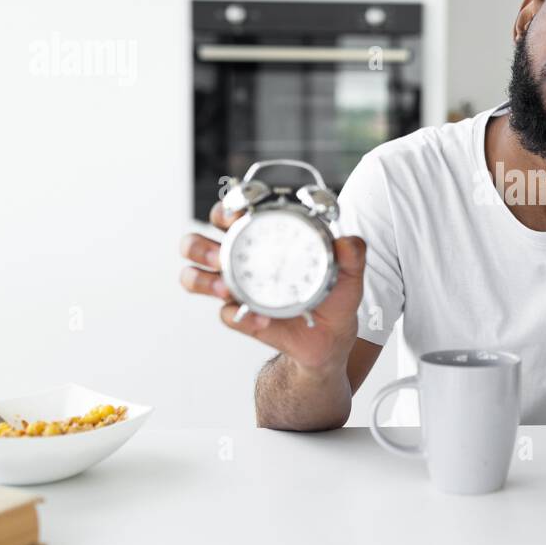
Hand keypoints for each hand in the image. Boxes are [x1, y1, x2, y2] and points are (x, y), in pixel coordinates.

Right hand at [179, 200, 367, 373]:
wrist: (332, 336)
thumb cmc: (334, 295)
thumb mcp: (349, 272)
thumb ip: (352, 253)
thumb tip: (347, 243)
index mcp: (260, 237)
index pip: (230, 213)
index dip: (227, 207)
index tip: (239, 211)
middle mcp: (239, 259)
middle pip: (195, 243)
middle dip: (198, 246)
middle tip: (219, 255)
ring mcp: (236, 289)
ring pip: (193, 277)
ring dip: (200, 280)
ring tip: (225, 288)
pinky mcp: (241, 317)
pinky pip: (225, 315)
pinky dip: (241, 316)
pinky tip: (263, 319)